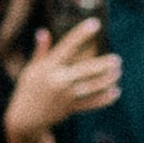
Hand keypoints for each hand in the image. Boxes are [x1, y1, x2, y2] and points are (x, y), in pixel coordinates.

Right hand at [4, 23, 122, 142]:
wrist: (25, 118)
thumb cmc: (28, 89)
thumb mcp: (31, 69)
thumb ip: (40, 51)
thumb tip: (43, 32)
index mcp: (49, 67)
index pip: (68, 46)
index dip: (82, 34)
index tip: (96, 23)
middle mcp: (58, 80)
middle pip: (86, 70)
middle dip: (103, 65)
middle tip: (117, 59)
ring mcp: (66, 96)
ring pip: (92, 87)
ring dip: (107, 80)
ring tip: (118, 72)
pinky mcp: (71, 108)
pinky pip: (91, 103)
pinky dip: (104, 99)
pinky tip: (115, 92)